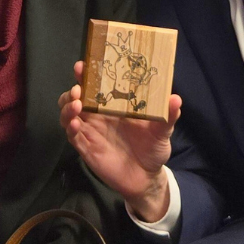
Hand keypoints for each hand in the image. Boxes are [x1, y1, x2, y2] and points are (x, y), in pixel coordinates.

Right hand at [58, 60, 181, 221]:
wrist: (147, 177)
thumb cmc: (153, 148)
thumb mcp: (162, 130)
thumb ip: (167, 115)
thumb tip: (176, 99)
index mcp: (113, 105)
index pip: (96, 85)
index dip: (86, 74)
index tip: (82, 66)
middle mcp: (98, 116)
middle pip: (76, 97)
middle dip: (73, 90)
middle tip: (78, 88)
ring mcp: (90, 131)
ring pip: (69, 114)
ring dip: (68, 107)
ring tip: (76, 105)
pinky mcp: (87, 148)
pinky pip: (73, 136)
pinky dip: (71, 128)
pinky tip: (75, 124)